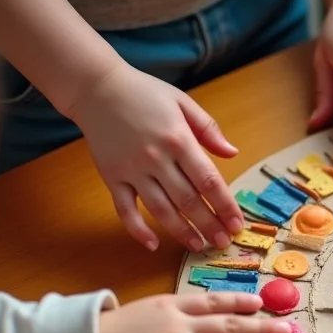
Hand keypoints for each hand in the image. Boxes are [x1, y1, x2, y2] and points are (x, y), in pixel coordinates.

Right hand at [69, 63, 242, 252]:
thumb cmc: (144, 93)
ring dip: (181, 231)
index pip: (208, 180)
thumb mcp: (182, 102)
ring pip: (160, 209)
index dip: (224, 205)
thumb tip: (233, 154)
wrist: (96, 87)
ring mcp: (132, 170)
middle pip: (188, 200)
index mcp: (179, 139)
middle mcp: (156, 158)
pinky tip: (153, 244)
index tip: (236, 223)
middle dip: (208, 225)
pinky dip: (137, 229)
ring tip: (198, 246)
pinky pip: (124, 209)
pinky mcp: (111, 177)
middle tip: (223, 243)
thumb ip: (208, 129)